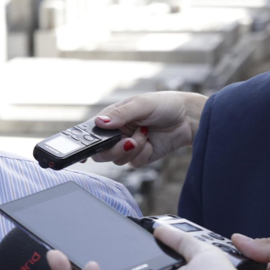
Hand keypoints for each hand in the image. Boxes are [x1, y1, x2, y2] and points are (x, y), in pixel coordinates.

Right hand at [92, 92, 206, 166]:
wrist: (189, 119)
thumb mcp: (141, 104)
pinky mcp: (140, 157)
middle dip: (114, 149)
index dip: (82, 143)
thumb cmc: (164, 105)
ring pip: (117, 160)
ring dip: (132, 149)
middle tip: (129, 141)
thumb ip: (121, 114)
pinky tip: (151, 142)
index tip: (81, 152)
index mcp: (112, 118)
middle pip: (101, 152)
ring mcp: (128, 146)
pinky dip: (142, 154)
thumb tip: (100, 122)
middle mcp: (117, 134)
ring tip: (145, 134)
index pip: (91, 132)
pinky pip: (133, 164)